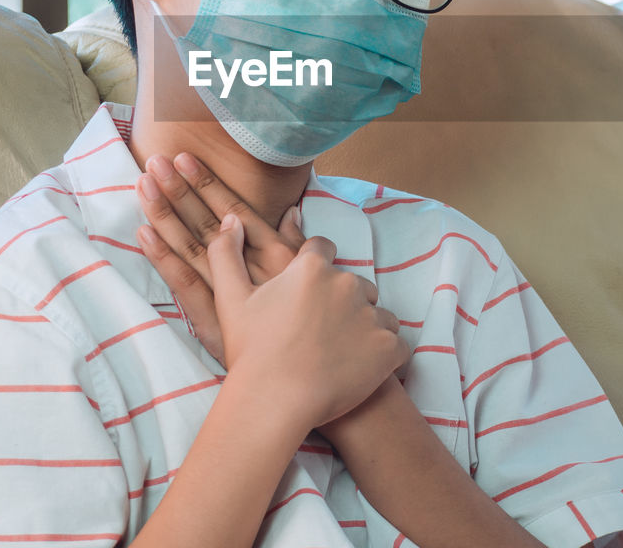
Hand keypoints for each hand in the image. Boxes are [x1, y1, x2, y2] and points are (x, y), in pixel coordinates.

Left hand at [135, 153, 303, 364]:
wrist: (317, 374)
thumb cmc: (319, 324)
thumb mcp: (315, 277)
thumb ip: (300, 243)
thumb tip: (292, 211)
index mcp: (277, 254)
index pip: (236, 210)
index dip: (208, 184)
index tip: (185, 158)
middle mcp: (253, 269)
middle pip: (209, 223)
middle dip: (181, 190)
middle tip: (156, 161)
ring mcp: (232, 295)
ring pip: (193, 247)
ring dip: (167, 214)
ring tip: (145, 185)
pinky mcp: (216, 322)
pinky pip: (185, 284)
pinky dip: (164, 258)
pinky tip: (144, 233)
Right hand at [207, 215, 408, 428]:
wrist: (274, 402)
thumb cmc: (250, 352)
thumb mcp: (230, 298)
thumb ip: (226, 253)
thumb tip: (230, 220)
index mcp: (312, 268)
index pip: (323, 249)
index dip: (315, 268)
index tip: (307, 292)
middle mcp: (346, 283)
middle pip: (353, 283)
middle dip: (341, 301)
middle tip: (319, 332)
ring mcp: (371, 315)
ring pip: (377, 313)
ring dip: (364, 327)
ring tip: (340, 354)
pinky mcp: (389, 348)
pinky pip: (396, 344)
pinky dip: (384, 356)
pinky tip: (363, 369)